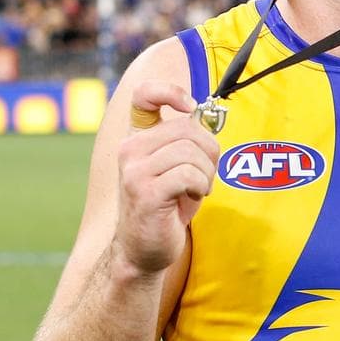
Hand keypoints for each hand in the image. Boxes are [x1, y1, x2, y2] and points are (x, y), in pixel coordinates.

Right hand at [113, 81, 220, 276]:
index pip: (144, 94)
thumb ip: (186, 140)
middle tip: (206, 174)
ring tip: (198, 188)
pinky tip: (193, 197)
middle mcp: (130, 149)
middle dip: (209, 151)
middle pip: (187, 128)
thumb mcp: (176, 165)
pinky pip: (188, 174)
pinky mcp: (146, 192)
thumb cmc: (167, 204)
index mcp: (136, 137)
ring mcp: (135, 170)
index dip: (171, 91)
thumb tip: (208, 116)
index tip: (190, 106)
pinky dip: (200, 185)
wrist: (144, 249)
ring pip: (190, 152)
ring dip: (206, 173)